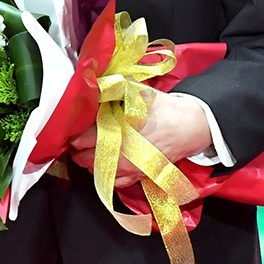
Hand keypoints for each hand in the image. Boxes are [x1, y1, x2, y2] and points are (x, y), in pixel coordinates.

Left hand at [67, 91, 211, 185]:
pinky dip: (106, 172)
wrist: (189, 127)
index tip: (75, 126)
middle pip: (83, 159)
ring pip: (96, 171)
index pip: (79, 139)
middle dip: (79, 148)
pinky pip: (112, 181)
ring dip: (91, 161)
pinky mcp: (136, 176)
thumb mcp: (137, 92)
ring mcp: (127, 169)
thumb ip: (114, 88)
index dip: (74, 132)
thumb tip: (95, 81)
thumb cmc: (163, 109)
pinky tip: (109, 161)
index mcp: (114, 132)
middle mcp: (118, 155)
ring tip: (93, 148)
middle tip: (80, 137)